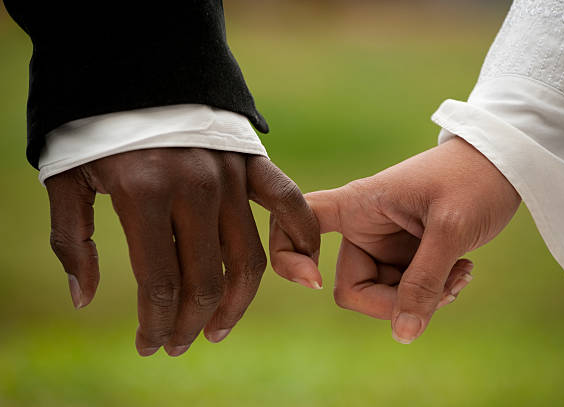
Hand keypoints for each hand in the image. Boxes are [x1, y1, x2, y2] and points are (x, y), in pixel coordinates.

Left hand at [45, 148, 318, 355]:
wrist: (135, 68)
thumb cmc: (96, 130)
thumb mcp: (66, 180)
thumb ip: (72, 242)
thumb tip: (84, 301)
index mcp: (144, 194)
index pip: (159, 285)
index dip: (154, 326)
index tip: (148, 345)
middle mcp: (195, 188)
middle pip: (205, 281)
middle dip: (189, 324)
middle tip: (177, 343)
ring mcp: (230, 175)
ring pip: (247, 259)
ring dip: (235, 304)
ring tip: (218, 328)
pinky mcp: (252, 161)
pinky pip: (288, 203)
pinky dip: (300, 237)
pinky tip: (304, 273)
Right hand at [270, 137, 520, 343]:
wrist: (504, 165)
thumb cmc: (474, 179)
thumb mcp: (451, 230)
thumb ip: (424, 282)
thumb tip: (403, 335)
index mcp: (358, 205)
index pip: (296, 219)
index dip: (289, 253)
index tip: (314, 279)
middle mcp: (364, 227)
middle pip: (352, 286)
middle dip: (395, 301)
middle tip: (442, 289)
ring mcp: (385, 245)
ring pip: (383, 296)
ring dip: (422, 298)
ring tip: (462, 273)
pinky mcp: (406, 256)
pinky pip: (406, 291)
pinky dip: (432, 292)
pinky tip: (463, 271)